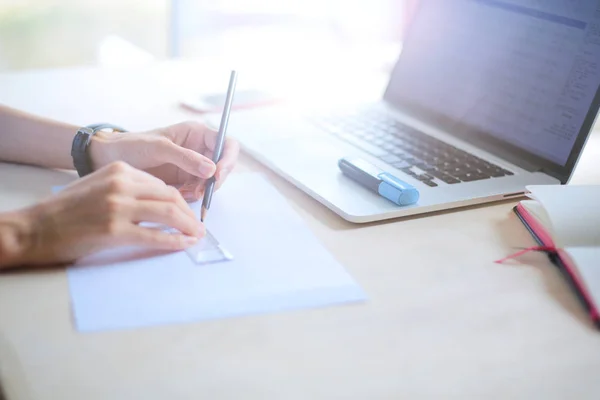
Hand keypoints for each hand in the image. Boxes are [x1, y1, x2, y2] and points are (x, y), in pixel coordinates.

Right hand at [5, 162, 203, 267]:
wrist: (34, 228)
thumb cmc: (66, 210)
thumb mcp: (98, 185)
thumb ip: (126, 188)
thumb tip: (158, 202)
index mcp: (120, 170)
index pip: (161, 185)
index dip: (180, 201)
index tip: (188, 213)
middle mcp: (122, 184)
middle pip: (170, 197)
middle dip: (189, 214)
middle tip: (199, 227)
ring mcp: (118, 206)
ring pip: (168, 214)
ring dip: (188, 227)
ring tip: (197, 236)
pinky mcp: (115, 230)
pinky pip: (155, 236)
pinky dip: (174, 241)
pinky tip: (183, 245)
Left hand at [89, 121, 239, 200]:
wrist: (110, 160)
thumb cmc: (132, 145)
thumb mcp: (159, 148)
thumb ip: (186, 157)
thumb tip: (211, 169)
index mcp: (196, 134)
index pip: (226, 144)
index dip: (228, 159)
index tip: (217, 174)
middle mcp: (198, 149)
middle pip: (223, 166)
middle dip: (214, 180)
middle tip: (200, 191)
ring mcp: (193, 167)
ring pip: (211, 182)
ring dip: (202, 190)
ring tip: (183, 192)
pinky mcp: (185, 182)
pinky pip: (198, 191)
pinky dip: (192, 196)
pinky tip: (178, 194)